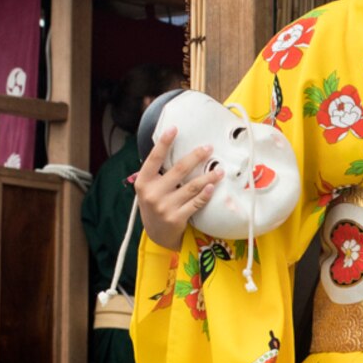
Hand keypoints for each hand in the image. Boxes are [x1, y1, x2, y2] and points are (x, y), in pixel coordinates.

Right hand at [133, 127, 223, 250]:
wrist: (156, 234)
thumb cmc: (155, 204)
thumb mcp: (149, 187)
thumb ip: (158, 172)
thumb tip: (175, 146)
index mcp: (143, 182)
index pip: (154, 159)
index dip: (164, 143)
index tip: (174, 128)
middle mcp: (152, 194)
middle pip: (178, 170)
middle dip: (196, 157)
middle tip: (209, 148)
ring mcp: (164, 207)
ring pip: (191, 187)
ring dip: (208, 176)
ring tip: (219, 169)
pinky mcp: (176, 218)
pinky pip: (195, 203)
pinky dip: (205, 194)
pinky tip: (213, 187)